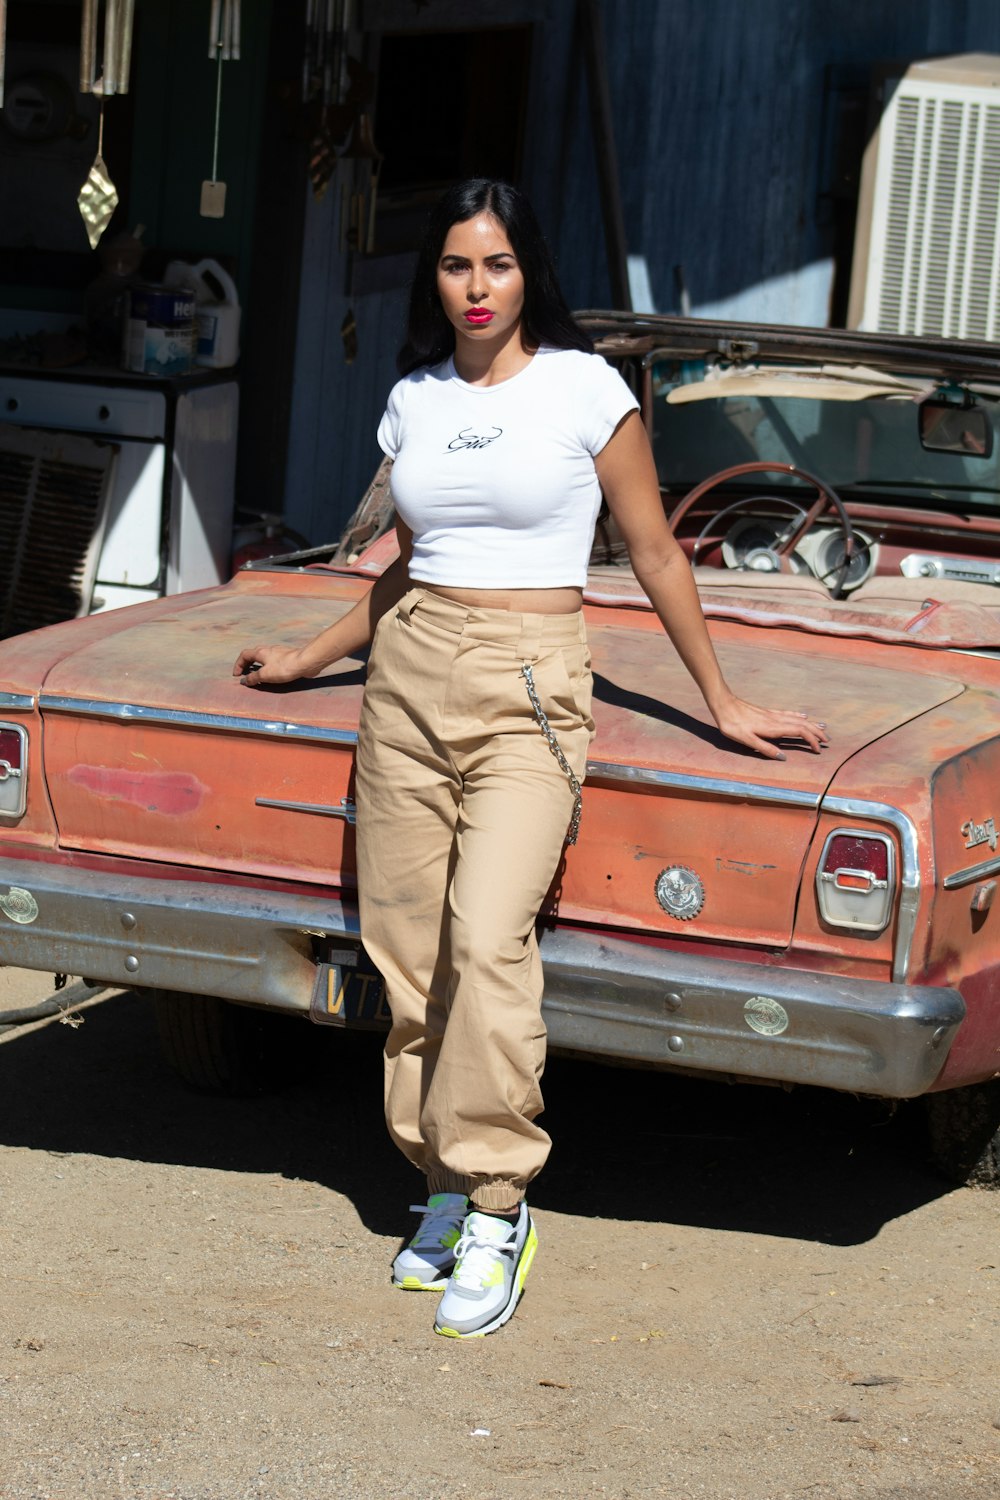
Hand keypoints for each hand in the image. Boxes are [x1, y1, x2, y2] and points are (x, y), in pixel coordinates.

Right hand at [232, 644, 306, 686]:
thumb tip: (243, 680)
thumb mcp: (265, 675)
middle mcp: (268, 650)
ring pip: (264, 657)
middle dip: (247, 664)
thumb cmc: (283, 668)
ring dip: (258, 665)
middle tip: (245, 674)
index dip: (238, 664)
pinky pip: (273, 661)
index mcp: (260, 652)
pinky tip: (272, 674)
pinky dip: (268, 667)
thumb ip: (253, 678)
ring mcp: (278, 652)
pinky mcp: (287, 657)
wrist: (305, 662)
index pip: (244, 655)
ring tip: (258, 675)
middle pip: (253, 655)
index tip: (237, 675)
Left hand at [710, 694, 827, 760]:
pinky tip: (803, 716)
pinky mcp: (767, 712)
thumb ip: (765, 749)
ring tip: (823, 728)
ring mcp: (772, 714)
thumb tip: (784, 757)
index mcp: (773, 728)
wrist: (723, 704)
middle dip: (817, 732)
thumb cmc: (732, 725)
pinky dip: (799, 716)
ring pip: (797, 719)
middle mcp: (776, 720)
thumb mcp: (747, 741)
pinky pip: (788, 714)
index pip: (799, 732)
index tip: (819, 750)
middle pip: (802, 725)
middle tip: (828, 740)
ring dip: (811, 724)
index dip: (811, 740)